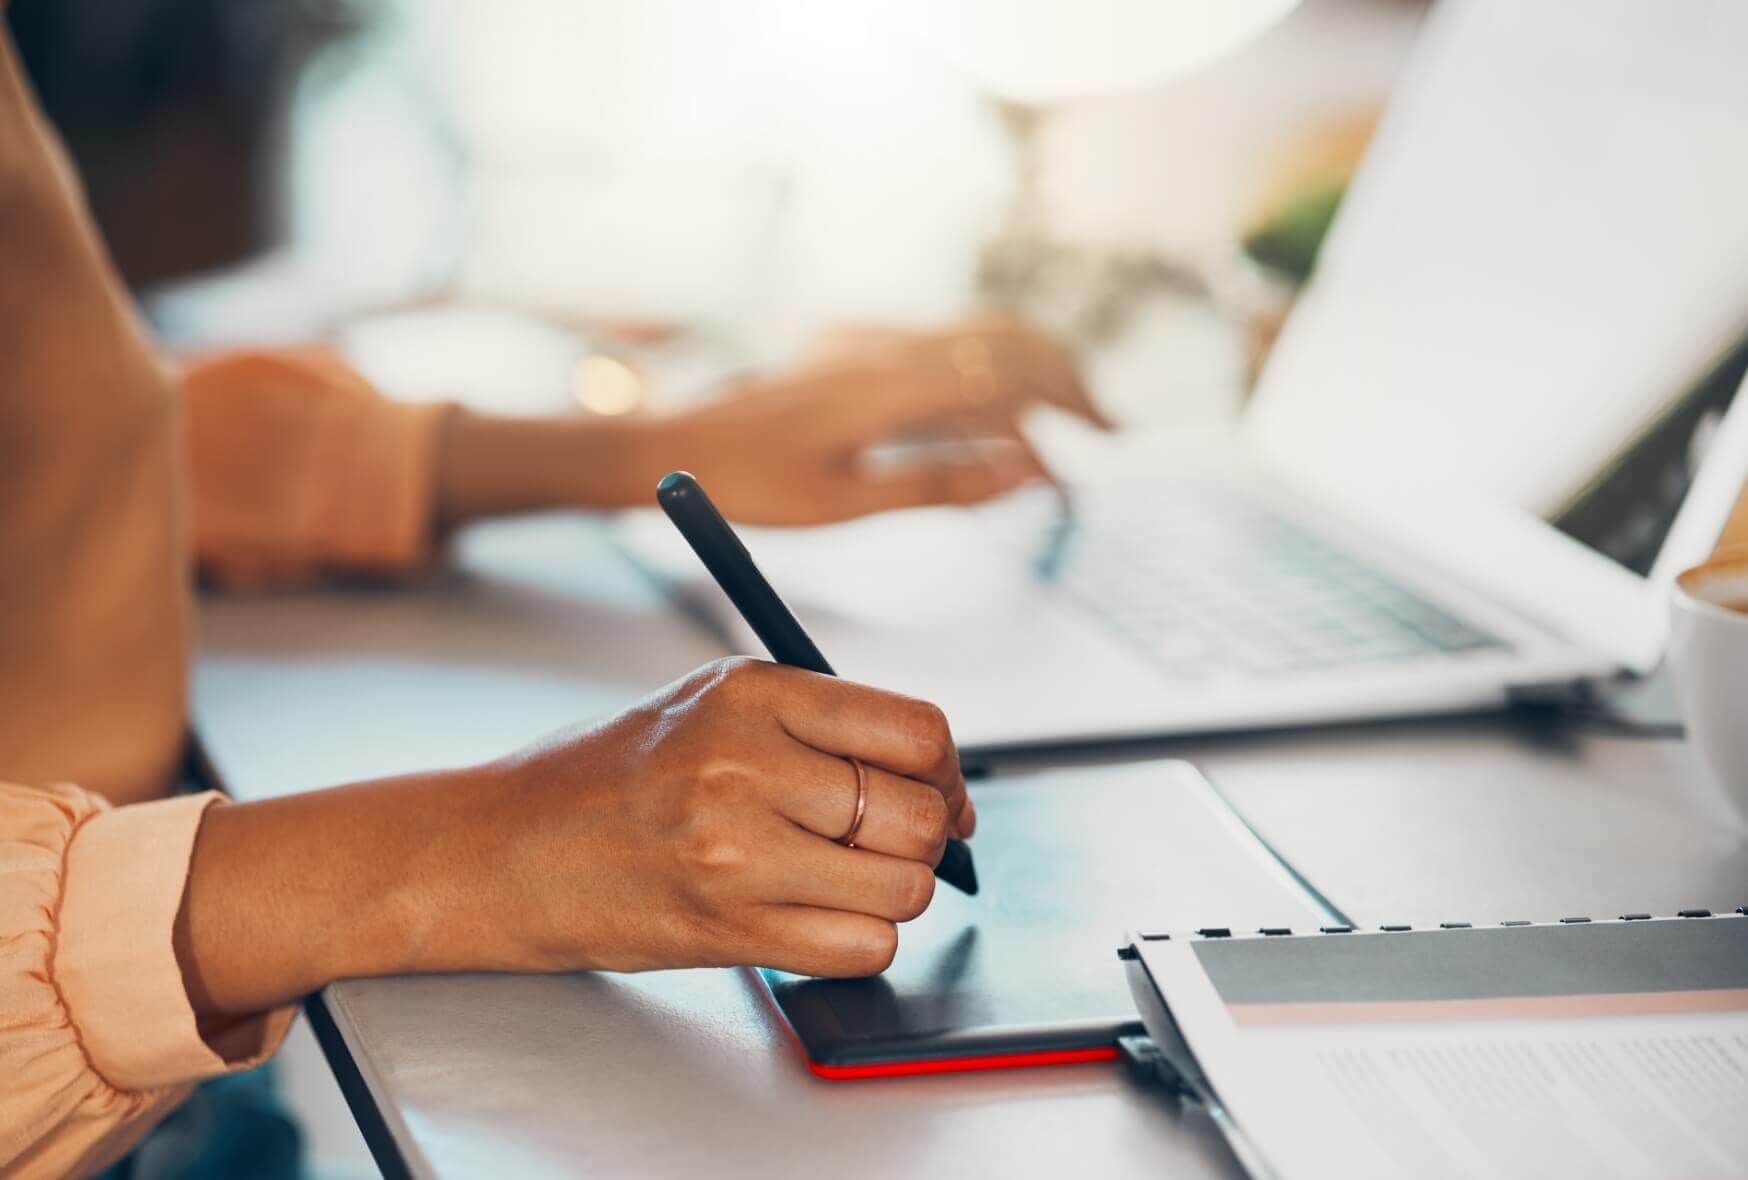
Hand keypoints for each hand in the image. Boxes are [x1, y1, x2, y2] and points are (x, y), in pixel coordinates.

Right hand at [472, 657, 974, 975]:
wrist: (501, 848)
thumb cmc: (608, 775)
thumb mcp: (708, 704)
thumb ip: (816, 722)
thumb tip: (938, 774)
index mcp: (751, 693)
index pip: (914, 732)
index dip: (948, 769)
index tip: (943, 789)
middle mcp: (746, 766)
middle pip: (918, 814)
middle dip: (926, 835)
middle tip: (892, 841)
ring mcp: (736, 853)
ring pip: (903, 888)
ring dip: (894, 892)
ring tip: (844, 878)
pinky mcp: (727, 929)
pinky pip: (862, 948)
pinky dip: (860, 939)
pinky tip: (817, 916)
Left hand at [643, 315, 1110, 524]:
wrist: (669, 447)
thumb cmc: (748, 485)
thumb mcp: (845, 503)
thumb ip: (939, 485)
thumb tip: (1025, 474)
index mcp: (890, 386)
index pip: (1007, 377)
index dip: (1065, 406)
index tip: (1100, 449)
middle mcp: (886, 353)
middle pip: (1005, 342)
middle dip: (1066, 379)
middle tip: (1107, 432)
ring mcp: (870, 349)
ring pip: (977, 339)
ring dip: (1032, 372)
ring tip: (1069, 423)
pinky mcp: (856, 358)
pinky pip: (943, 352)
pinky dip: (990, 376)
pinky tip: (1000, 417)